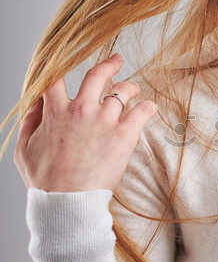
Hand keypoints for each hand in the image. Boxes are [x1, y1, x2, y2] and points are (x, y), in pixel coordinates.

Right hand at [13, 54, 157, 192]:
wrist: (67, 202)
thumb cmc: (45, 181)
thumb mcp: (24, 150)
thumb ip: (30, 122)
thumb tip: (34, 105)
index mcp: (56, 111)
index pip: (56, 79)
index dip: (62, 67)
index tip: (70, 63)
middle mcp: (81, 110)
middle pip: (97, 75)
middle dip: (109, 63)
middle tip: (117, 59)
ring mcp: (105, 121)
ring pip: (123, 91)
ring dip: (130, 87)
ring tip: (134, 89)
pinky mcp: (124, 135)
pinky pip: (142, 112)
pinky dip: (148, 107)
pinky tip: (150, 107)